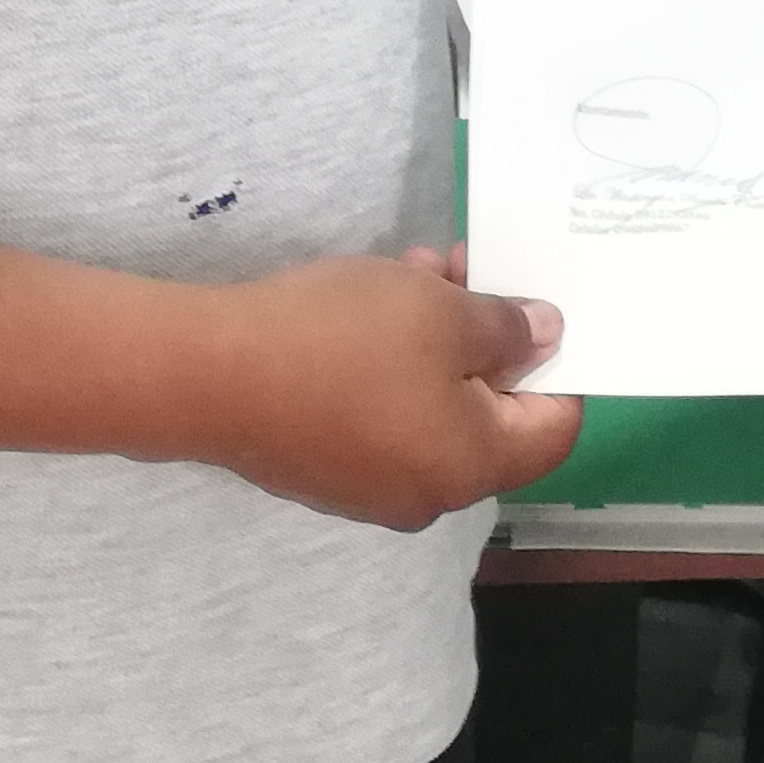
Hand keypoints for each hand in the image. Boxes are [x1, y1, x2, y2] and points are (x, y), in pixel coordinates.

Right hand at [190, 248, 579, 529]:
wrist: (205, 374)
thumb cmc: (340, 340)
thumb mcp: (442, 311)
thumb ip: (508, 328)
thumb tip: (548, 339)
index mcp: (470, 467)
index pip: (553, 427)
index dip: (558, 362)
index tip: (533, 303)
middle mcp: (426, 495)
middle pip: (487, 414)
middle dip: (481, 333)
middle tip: (456, 267)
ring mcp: (367, 488)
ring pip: (429, 406)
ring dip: (431, 339)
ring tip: (404, 272)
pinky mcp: (319, 469)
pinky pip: (378, 415)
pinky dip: (385, 365)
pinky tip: (357, 309)